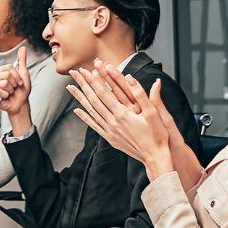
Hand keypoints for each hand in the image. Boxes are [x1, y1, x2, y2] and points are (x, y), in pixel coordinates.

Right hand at [0, 46, 34, 135]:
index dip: (17, 76)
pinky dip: (5, 95)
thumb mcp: (23, 73)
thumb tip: (23, 47)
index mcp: (1, 71)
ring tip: (10, 93)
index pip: (9, 68)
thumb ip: (21, 60)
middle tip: (14, 88)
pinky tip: (5, 97)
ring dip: (10, 90)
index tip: (19, 82)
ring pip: (4, 83)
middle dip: (14, 83)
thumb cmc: (21, 90)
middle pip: (6, 75)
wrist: (20, 103)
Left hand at [69, 65, 187, 181]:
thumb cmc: (157, 135)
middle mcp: (113, 122)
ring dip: (80, 98)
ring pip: (91, 111)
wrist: (155, 157)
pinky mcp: (110, 138)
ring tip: (70, 87)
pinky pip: (94, 125)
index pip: (103, 93)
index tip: (85, 70)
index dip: (93, 80)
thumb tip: (130, 77)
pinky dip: (85, 117)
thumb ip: (141, 94)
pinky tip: (77, 110)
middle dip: (83, 84)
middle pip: (94, 100)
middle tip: (74, 73)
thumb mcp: (153, 113)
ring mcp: (110, 131)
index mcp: (123, 114)